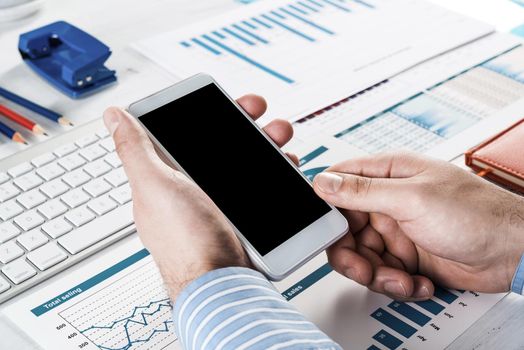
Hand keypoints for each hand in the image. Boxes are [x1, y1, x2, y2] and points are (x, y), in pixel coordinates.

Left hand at [103, 95, 293, 299]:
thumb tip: (114, 116)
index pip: (187, 134)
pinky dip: (275, 174)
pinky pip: (261, 188)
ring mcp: (218, 204)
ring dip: (267, 146)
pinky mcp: (241, 218)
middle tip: (264, 119)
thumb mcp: (156, 186)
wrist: (223, 286)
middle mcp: (192, 191)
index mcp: (167, 179)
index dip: (209, 113)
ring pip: (246, 163)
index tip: (231, 102)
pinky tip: (285, 168)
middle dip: (247, 126)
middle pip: (221, 146)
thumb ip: (135, 149)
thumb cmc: (186, 243)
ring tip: (281, 139)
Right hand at [313, 152, 523, 299]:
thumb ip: (362, 191)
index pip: (339, 184)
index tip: (325, 230)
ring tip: (401, 280)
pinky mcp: (408, 257)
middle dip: (350, 254)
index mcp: (388, 175)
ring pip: (362, 256)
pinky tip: (418, 282)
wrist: (515, 253)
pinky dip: (397, 285)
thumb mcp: (411, 199)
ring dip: (377, 275)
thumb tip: (323, 182)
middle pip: (345, 228)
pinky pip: (383, 274)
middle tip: (362, 269)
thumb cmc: (477, 214)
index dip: (327, 208)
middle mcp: (389, 202)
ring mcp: (398, 231)